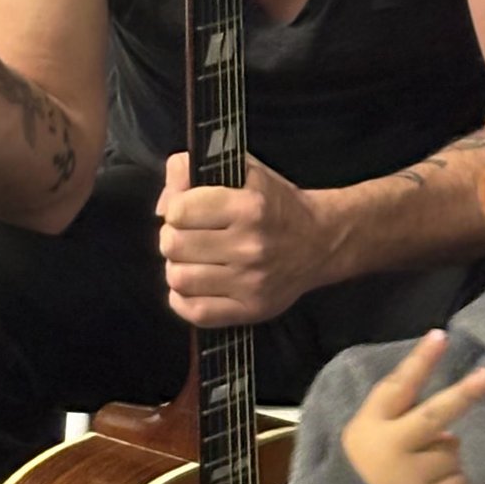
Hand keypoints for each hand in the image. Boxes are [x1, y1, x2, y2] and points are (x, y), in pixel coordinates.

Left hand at [158, 150, 334, 327]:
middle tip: (186, 237)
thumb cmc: (276, 203)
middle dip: (172, 238)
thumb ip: (195, 172)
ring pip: (179, 279)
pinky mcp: (252, 309)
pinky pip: (195, 312)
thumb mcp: (243, 171)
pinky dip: (182, 299)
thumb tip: (162, 207)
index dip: (175, 209)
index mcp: (250, 206)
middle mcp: (251, 246)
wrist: (322, 241)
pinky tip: (194, 285)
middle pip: (174, 245)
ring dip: (177, 268)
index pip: (179, 211)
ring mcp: (251, 282)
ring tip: (191, 260)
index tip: (186, 211)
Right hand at [341, 328, 484, 483]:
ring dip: (445, 457)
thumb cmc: (367, 466)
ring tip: (419, 472)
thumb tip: (449, 419)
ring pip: (452, 450)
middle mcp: (390, 449)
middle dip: (464, 394)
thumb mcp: (368, 433)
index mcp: (371, 425)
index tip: (440, 335)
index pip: (398, 387)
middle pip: (434, 416)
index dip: (420, 361)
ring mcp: (408, 479)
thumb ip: (400, 417)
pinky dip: (451, 483)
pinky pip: (459, 481)